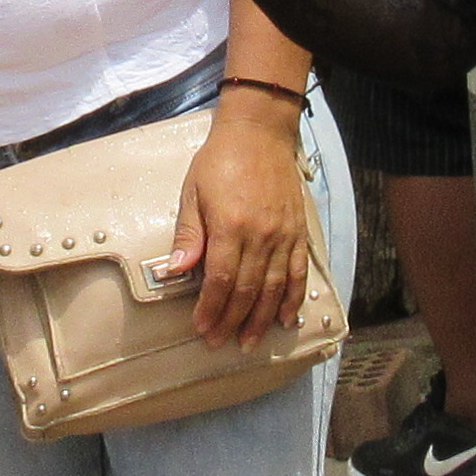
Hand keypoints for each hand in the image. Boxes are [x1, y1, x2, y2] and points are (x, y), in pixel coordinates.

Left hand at [161, 96, 318, 346]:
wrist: (260, 133)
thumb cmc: (220, 161)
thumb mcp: (193, 192)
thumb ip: (189, 233)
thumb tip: (176, 270)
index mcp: (230, 226)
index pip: (222, 280)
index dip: (211, 308)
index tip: (202, 327)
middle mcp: (261, 235)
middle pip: (248, 290)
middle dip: (232, 320)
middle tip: (220, 342)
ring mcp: (283, 235)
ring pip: (274, 288)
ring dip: (262, 319)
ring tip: (250, 341)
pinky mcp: (298, 232)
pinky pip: (298, 272)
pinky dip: (293, 298)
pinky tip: (286, 318)